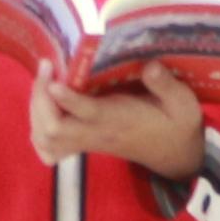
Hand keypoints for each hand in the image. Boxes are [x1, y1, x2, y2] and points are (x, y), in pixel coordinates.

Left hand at [31, 62, 207, 184]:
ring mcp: (87, 141)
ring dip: (36, 110)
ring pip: (45, 138)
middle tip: (46, 66)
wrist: (175, 154)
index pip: (89, 113)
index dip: (67, 98)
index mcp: (119, 120)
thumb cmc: (176, 123)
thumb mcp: (183, 104)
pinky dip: (37, 129)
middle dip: (41, 98)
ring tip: (42, 80)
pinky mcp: (83, 144)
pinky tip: (42, 108)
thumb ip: (166, 86)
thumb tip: (149, 66)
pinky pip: (49, 148)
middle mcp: (97, 133)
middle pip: (54, 129)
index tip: (54, 78)